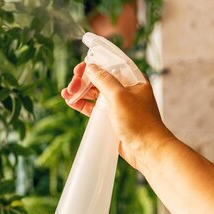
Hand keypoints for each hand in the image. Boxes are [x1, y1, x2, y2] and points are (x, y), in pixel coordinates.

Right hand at [60, 62, 174, 170]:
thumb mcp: (119, 96)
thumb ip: (104, 80)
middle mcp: (126, 90)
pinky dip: (82, 104)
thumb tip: (91, 67)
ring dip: (80, 91)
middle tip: (71, 85)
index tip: (79, 69)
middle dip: (83, 80)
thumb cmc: (139, 121)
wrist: (147, 149)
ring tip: (66, 93)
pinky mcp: (111, 118)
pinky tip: (71, 101)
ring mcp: (118, 104)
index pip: (110, 65)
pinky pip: (94, 108)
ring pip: (94, 93)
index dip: (94, 64)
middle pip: (99, 79)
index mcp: (133, 80)